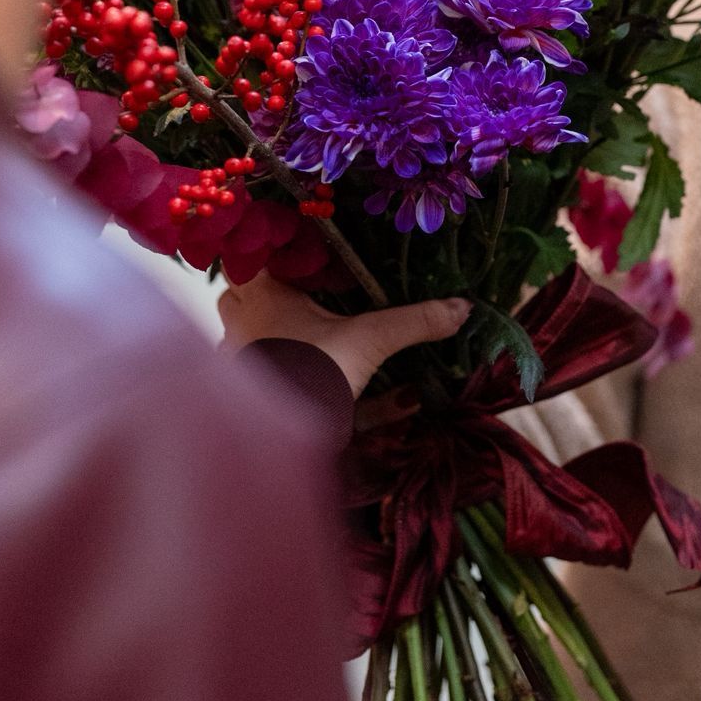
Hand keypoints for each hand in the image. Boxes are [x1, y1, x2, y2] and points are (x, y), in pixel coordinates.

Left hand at [217, 272, 470, 399]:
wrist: (280, 444)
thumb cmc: (313, 374)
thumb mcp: (371, 342)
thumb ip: (413, 322)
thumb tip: (462, 306)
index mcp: (263, 296)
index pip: (253, 260)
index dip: (275, 256)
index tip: (304, 257)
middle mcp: (242, 325)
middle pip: (238, 296)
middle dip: (264, 294)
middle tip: (301, 294)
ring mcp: (238, 364)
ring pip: (244, 337)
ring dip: (270, 334)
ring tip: (310, 336)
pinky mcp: (245, 401)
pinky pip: (264, 383)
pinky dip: (284, 381)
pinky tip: (341, 390)